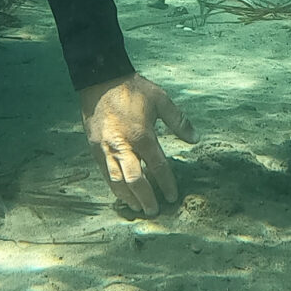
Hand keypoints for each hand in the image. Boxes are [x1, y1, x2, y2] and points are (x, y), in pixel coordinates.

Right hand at [79, 74, 194, 215]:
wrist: (100, 80)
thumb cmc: (133, 89)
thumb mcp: (160, 99)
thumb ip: (179, 121)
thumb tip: (195, 139)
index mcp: (141, 134)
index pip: (157, 166)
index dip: (166, 183)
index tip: (172, 196)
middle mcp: (122, 145)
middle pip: (135, 180)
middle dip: (146, 197)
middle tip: (155, 210)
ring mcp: (105, 149)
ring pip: (116, 181)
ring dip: (128, 197)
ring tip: (138, 207)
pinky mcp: (94, 149)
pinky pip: (104, 173)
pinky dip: (114, 187)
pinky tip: (122, 194)